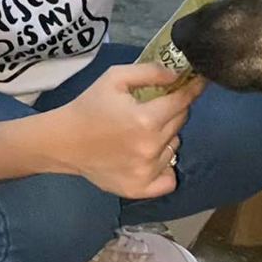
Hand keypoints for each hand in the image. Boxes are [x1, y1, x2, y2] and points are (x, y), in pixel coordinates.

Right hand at [56, 64, 205, 197]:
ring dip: (166, 137)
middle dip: (172, 111)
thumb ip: (150, 72)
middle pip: (180, 122)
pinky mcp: (140, 189)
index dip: (192, 89)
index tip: (198, 82)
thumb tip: (179, 75)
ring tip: (143, 133)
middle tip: (154, 108)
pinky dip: (165, 169)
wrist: (63, 141)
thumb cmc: (89, 106)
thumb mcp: (115, 77)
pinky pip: (169, 180)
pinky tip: (151, 158)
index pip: (182, 101)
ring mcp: (146, 171)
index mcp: (145, 119)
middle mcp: (150, 147)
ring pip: (174, 147)